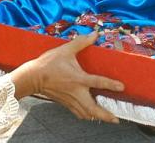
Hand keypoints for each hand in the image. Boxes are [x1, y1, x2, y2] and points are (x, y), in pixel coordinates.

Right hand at [8, 32, 124, 121]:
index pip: (98, 82)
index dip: (111, 84)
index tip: (121, 87)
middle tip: (115, 119)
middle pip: (92, 109)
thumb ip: (81, 42)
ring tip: (107, 119)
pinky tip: (89, 115)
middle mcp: (76, 92)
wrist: (32, 77)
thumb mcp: (66, 50)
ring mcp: (70, 99)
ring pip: (85, 113)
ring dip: (97, 117)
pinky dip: (85, 115)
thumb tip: (94, 34)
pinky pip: (77, 112)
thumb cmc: (48, 63)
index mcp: (78, 78)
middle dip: (105, 116)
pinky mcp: (64, 103)